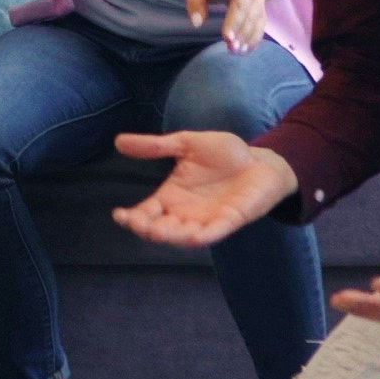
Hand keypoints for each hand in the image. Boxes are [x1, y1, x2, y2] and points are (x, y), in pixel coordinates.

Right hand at [112, 129, 301, 247]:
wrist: (261, 160)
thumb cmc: (225, 154)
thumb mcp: (186, 143)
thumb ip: (156, 146)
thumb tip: (118, 141)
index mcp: (171, 196)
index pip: (146, 213)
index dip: (131, 218)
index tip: (119, 215)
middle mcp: (185, 213)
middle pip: (159, 229)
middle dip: (147, 229)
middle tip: (138, 223)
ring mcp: (207, 219)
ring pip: (183, 236)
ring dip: (170, 236)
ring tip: (157, 232)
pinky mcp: (229, 221)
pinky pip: (214, 233)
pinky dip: (203, 237)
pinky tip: (193, 237)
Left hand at [185, 0, 270, 53]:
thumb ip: (195, 0)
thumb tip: (197, 23)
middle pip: (245, 7)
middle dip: (238, 24)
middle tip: (230, 42)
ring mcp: (258, 3)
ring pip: (254, 19)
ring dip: (246, 36)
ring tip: (235, 51)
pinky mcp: (262, 15)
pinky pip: (260, 27)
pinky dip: (254, 40)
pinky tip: (245, 51)